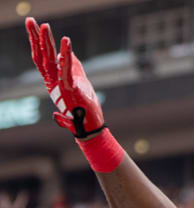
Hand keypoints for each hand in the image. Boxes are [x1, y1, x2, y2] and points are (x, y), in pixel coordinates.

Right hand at [26, 17, 104, 138]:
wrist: (89, 126)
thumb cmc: (85, 107)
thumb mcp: (80, 81)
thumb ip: (73, 67)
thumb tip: (66, 53)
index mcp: (53, 81)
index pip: (41, 58)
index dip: (36, 42)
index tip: (35, 26)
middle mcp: (52, 82)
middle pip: (42, 56)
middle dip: (36, 37)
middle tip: (31, 21)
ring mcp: (60, 86)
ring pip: (50, 61)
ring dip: (47, 42)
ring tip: (45, 26)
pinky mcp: (70, 89)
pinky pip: (66, 69)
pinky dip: (66, 55)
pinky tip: (66, 42)